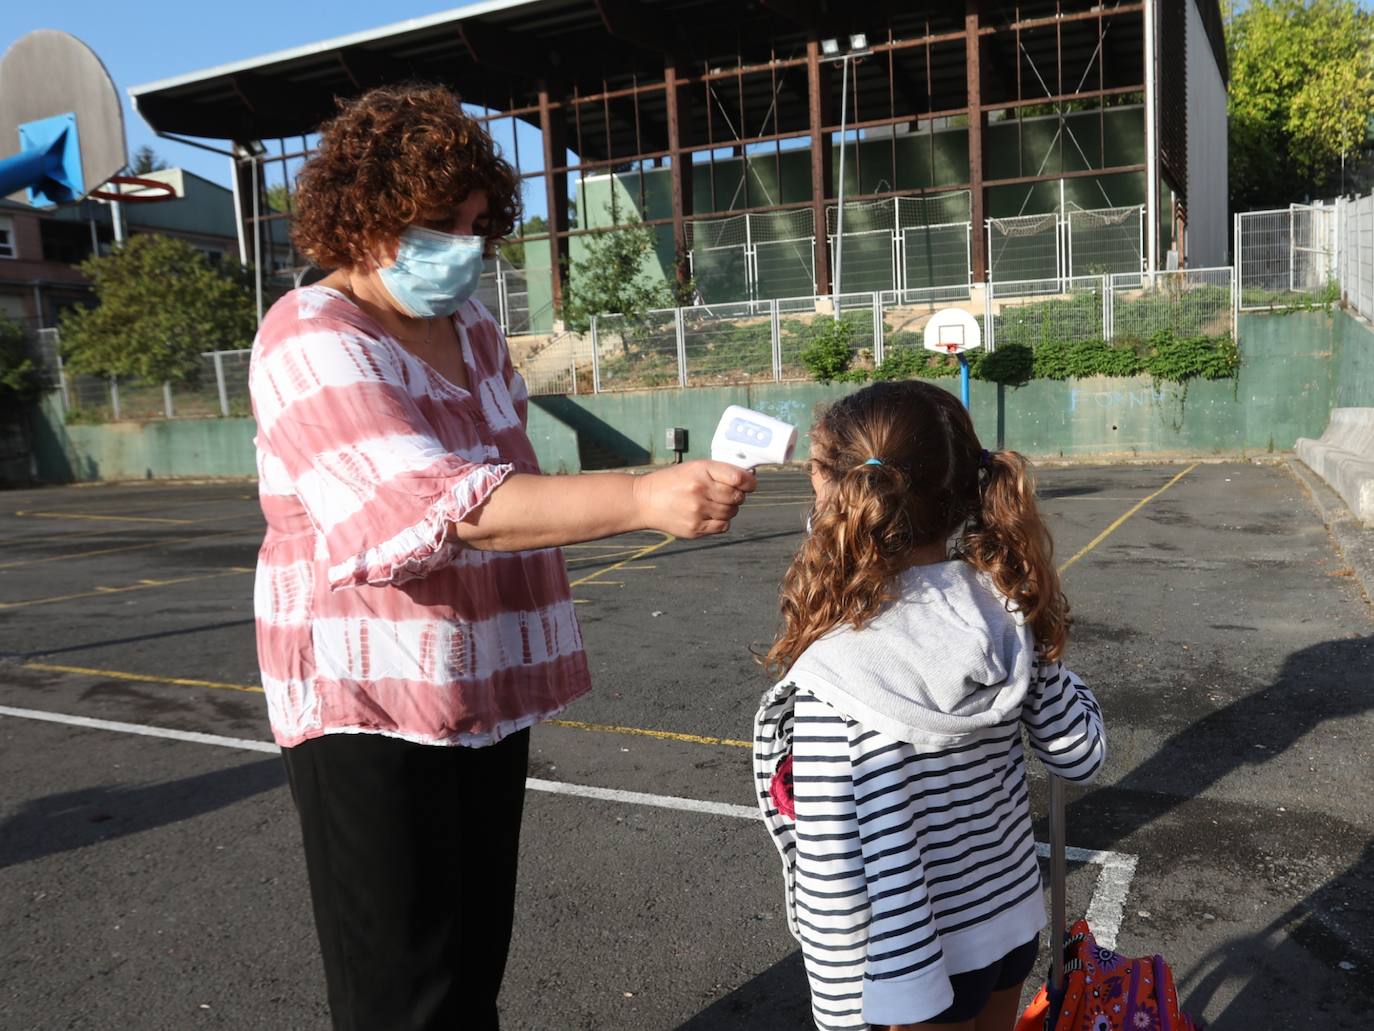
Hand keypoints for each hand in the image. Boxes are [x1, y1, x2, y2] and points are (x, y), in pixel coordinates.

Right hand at [632, 461, 756, 537]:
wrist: (644, 500)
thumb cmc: (672, 482)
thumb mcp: (694, 468)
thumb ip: (719, 472)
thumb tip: (749, 480)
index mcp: (702, 470)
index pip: (738, 477)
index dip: (749, 482)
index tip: (750, 484)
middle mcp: (700, 489)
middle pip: (737, 497)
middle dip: (738, 496)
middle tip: (729, 494)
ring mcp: (697, 510)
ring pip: (731, 512)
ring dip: (729, 509)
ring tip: (715, 504)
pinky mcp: (694, 528)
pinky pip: (722, 526)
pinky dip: (722, 522)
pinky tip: (710, 515)